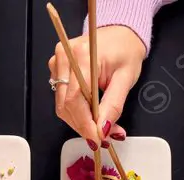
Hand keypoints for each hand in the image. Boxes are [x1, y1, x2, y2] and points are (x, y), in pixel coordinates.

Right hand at [48, 26, 144, 147]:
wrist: (120, 34)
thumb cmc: (125, 51)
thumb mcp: (126, 78)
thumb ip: (113, 105)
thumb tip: (103, 129)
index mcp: (82, 55)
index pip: (75, 99)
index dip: (84, 124)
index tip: (97, 139)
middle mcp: (65, 58)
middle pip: (66, 105)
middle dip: (84, 126)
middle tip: (104, 137)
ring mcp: (58, 63)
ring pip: (62, 106)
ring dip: (81, 122)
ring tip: (102, 127)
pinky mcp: (57, 70)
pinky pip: (63, 99)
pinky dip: (77, 112)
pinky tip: (92, 115)